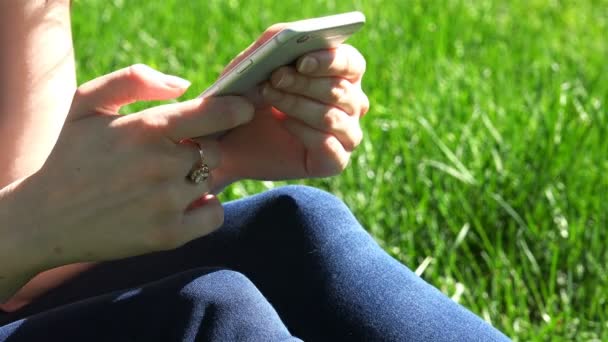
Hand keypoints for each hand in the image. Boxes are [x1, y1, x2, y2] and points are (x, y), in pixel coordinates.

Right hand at [25, 64, 253, 266]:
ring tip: (164, 181)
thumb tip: (184, 85)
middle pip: (214, 149)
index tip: (243, 108)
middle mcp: (161, 165)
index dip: (236, 108)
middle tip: (175, 155)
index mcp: (145, 129)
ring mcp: (166, 203)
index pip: (214, 113)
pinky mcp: (168, 235)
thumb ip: (133, 81)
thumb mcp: (86, 104)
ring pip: (212, 180)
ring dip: (198, 178)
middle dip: (202, 148)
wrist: (42, 219)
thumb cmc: (68, 155)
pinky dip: (205, 208)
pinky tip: (180, 204)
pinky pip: (213, 214)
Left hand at [212, 26, 368, 186]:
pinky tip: (284, 123)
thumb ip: (273, 40)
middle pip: (343, 91)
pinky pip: (330, 147)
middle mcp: (350, 104)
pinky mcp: (333, 161)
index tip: (302, 62)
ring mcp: (345, 134)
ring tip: (269, 96)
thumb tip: (291, 34)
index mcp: (341, 74)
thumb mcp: (253, 60)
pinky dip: (305, 133)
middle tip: (276, 78)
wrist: (228, 139)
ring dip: (299, 105)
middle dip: (305, 84)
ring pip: (334, 118)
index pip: (351, 64)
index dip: (330, 61)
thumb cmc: (246, 94)